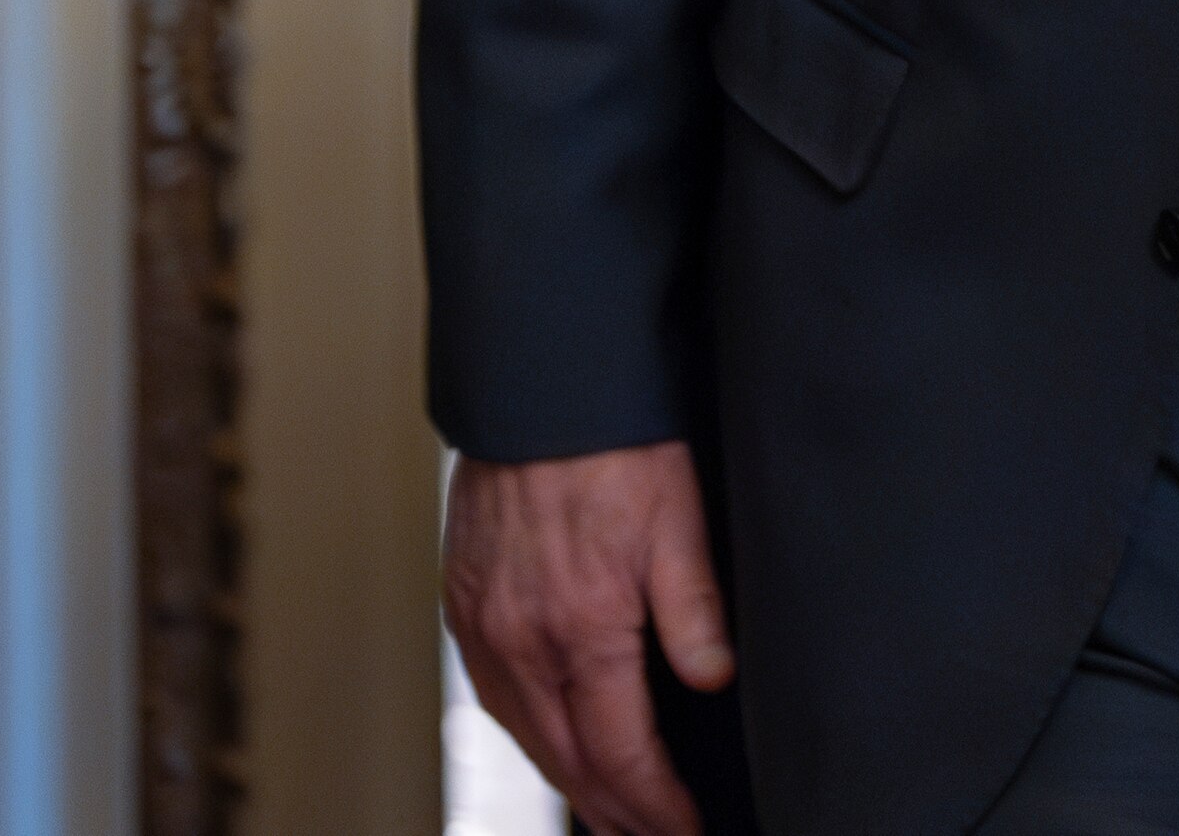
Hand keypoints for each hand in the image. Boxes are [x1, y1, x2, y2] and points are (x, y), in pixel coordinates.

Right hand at [443, 442, 734, 835]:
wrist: (540, 387)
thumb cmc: (616, 445)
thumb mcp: (680, 520)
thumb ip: (696, 610)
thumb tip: (714, 682)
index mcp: (582, 628)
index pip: (620, 752)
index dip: (658, 805)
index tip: (687, 828)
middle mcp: (521, 640)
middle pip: (569, 760)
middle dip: (617, 813)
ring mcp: (484, 625)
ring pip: (525, 736)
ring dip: (570, 783)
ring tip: (612, 812)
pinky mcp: (464, 603)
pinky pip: (493, 695)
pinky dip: (527, 734)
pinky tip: (552, 741)